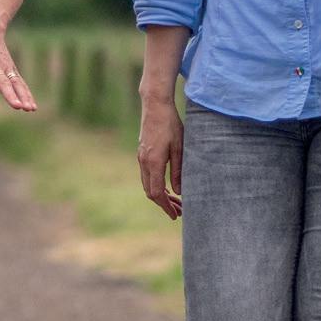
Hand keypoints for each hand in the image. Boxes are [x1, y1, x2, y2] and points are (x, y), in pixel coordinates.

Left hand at [0, 16, 36, 113]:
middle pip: (4, 82)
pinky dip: (27, 94)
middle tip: (18, 106)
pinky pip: (20, 82)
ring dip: (23, 96)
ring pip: (16, 83)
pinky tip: (32, 106)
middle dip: (11, 95)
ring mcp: (5, 66)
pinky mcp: (12, 67)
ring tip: (29, 109)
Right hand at [137, 96, 183, 219]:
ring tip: (176, 201)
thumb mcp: (180, 148)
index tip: (175, 215)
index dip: (166, 207)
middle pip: (151, 192)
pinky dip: (157, 185)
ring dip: (161, 195)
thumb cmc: (170, 124)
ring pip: (148, 184)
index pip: (157, 193)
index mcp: (153, 163)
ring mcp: (141, 157)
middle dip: (164, 204)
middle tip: (180, 211)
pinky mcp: (142, 153)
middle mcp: (144, 162)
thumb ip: (178, 171)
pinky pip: (147, 175)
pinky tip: (168, 186)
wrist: (155, 105)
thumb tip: (179, 192)